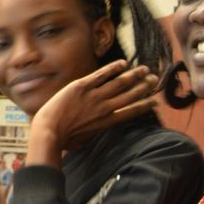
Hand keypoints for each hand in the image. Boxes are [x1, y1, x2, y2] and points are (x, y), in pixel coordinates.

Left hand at [26, 61, 157, 166]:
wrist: (48, 132)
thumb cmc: (63, 140)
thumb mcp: (85, 140)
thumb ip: (94, 133)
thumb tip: (94, 134)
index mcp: (107, 122)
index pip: (132, 111)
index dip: (145, 105)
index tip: (155, 100)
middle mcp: (105, 108)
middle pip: (130, 94)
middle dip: (145, 86)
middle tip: (154, 79)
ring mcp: (94, 96)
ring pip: (120, 82)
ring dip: (134, 75)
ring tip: (144, 69)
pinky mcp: (81, 86)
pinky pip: (101, 74)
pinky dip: (113, 68)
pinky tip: (123, 63)